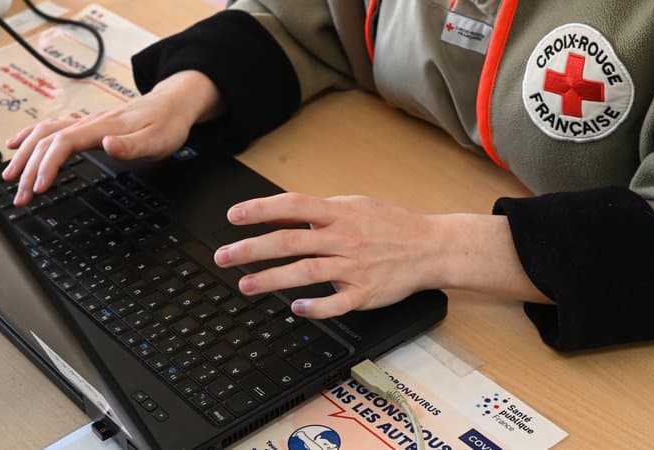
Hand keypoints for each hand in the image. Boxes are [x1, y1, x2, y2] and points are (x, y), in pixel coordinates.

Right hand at [2, 70, 220, 205]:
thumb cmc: (167, 124)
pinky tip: (16, 145)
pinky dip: (29, 138)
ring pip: (44, 134)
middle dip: (29, 169)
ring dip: (24, 155)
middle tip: (20, 197)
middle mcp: (89, 123)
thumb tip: (107, 145)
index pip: (63, 143)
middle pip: (46, 141)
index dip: (47, 165)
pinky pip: (50, 129)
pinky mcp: (87, 127)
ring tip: (10, 178)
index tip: (39, 187)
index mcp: (102, 128)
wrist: (172, 103)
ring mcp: (86, 124)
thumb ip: (132, 145)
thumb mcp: (158, 140)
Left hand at [213, 193, 448, 318]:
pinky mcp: (364, 293)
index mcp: (339, 213)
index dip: (261, 209)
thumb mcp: (353, 206)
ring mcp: (354, 267)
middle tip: (224, 256)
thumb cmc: (388, 226)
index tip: (233, 216)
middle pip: (291, 242)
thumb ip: (315, 212)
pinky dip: (316, 306)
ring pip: (307, 272)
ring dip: (272, 279)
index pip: (293, 206)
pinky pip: (337, 303)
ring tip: (245, 285)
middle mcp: (343, 238)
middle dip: (253, 249)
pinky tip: (296, 308)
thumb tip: (276, 213)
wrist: (430, 247)